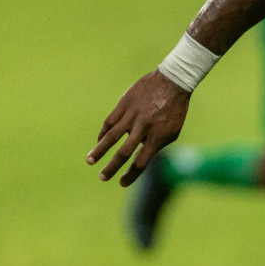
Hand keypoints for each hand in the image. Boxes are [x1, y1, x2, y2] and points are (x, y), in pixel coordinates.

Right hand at [87, 70, 191, 185]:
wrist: (173, 82)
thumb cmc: (174, 111)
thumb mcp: (171, 132)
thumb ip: (155, 145)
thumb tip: (137, 156)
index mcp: (157, 137)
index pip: (141, 163)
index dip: (131, 175)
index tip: (122, 183)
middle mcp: (143, 128)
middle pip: (124, 152)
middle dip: (112, 167)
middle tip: (102, 178)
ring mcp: (132, 115)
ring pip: (112, 136)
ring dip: (99, 150)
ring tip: (90, 161)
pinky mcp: (125, 104)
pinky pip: (110, 121)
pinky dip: (103, 133)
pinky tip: (99, 142)